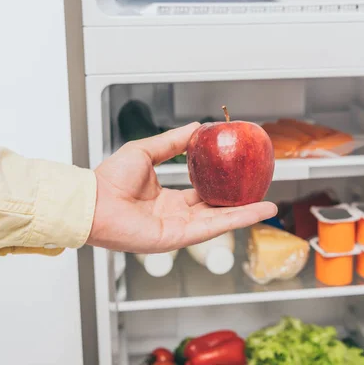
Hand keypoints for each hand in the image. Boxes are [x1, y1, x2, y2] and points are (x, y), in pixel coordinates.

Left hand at [87, 122, 276, 252]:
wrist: (94, 200)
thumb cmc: (110, 178)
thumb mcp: (146, 151)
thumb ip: (171, 141)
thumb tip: (196, 127)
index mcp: (168, 199)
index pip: (202, 194)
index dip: (222, 187)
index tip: (239, 177)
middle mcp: (176, 215)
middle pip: (216, 210)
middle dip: (240, 204)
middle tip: (261, 193)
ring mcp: (179, 228)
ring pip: (219, 220)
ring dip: (245, 214)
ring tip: (269, 206)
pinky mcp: (178, 237)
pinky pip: (212, 227)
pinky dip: (236, 220)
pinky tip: (255, 212)